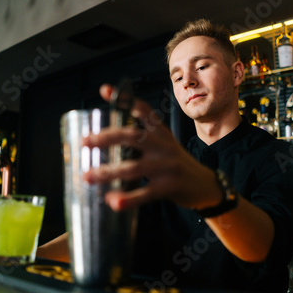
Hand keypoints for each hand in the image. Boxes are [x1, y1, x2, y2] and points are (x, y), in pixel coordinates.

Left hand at [83, 84, 221, 210]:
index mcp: (161, 133)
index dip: (124, 100)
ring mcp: (168, 166)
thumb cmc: (177, 164)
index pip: (143, 110)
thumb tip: (108, 137)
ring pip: (133, 167)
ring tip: (88, 176)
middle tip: (86, 142)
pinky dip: (127, 199)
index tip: (104, 90)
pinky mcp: (170, 187)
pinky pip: (145, 194)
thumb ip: (143, 138)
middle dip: (107, 138)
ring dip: (108, 172)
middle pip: (133, 136)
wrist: (206, 185)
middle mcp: (164, 145)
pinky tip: (112, 201)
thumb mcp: (165, 144)